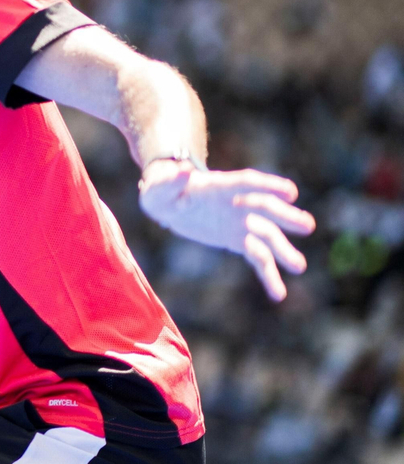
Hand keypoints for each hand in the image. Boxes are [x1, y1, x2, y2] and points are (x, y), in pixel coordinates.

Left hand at [138, 160, 315, 301]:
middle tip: (307, 225)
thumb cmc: (161, 191)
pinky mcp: (238, 240)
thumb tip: (183, 170)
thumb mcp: (157, 187)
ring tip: (299, 266)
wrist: (168, 203)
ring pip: (266, 235)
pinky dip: (268, 274)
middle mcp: (236, 203)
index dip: (268, 185)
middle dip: (284, 217)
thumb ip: (168, 181)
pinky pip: (257, 257)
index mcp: (218, 186)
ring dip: (283, 250)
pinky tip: (278, 294)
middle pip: (264, 208)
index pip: (246, 183)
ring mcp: (240, 222)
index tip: (291, 192)